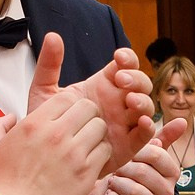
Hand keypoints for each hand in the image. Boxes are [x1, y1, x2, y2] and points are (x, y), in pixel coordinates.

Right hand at [0, 89, 110, 194]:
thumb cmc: (1, 184)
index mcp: (34, 123)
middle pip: (89, 108)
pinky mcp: (87, 173)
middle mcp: (56, 134)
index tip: (67, 118)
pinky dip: (101, 155)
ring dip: (96, 135)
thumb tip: (10, 117)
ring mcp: (74, 153)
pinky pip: (105, 151)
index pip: (66, 97)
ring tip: (87, 146)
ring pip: (100, 128)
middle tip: (81, 130)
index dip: (70, 106)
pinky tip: (91, 163)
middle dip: (87, 117)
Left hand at [30, 40, 156, 170]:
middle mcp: (119, 103)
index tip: (118, 57)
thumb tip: (53, 36)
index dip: (127, 59)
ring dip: (143, 100)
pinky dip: (149, 128)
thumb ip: (49, 65)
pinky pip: (145, 135)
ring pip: (147, 107)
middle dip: (136, 79)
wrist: (46, 158)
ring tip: (130, 101)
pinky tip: (143, 122)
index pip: (125, 66)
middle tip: (121, 81)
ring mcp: (125, 123)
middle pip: (140, 84)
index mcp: (104, 85)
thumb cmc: (48, 126)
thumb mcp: (45, 93)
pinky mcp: (128, 145)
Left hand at [103, 120, 188, 194]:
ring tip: (113, 181)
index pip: (155, 154)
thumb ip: (164, 136)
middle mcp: (167, 191)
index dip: (135, 151)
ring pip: (132, 189)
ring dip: (117, 183)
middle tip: (116, 168)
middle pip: (141, 171)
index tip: (126, 154)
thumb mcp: (148, 153)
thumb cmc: (136, 171)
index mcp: (172, 172)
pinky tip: (110, 194)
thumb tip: (183, 120)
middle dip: (123, 168)